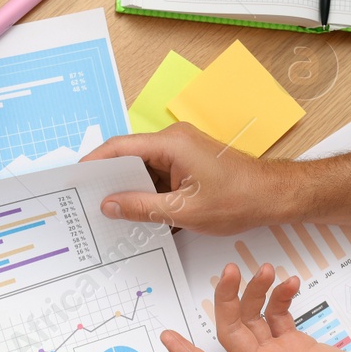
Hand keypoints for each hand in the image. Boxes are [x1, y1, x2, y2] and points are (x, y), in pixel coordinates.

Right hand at [83, 124, 286, 233]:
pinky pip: (159, 173)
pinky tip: (139, 211)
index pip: (120, 148)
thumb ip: (141, 207)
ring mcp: (182, 150)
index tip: (76, 178)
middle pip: (130, 157)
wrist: (274, 196)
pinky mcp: (189, 162)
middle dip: (110, 179)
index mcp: (171, 144)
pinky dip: (148, 191)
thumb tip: (109, 204)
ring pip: (144, 168)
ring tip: (111, 210)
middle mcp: (174, 140)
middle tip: (88, 200)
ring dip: (130, 188)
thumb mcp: (184, 210)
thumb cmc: (238, 200)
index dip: (95, 162)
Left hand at [163, 264, 350, 351]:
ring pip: (252, 319)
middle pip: (230, 334)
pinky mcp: (296, 344)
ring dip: (255, 293)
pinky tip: (291, 282)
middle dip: (225, 302)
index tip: (166, 338)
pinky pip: (277, 315)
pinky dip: (279, 297)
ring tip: (268, 270)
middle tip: (230, 271)